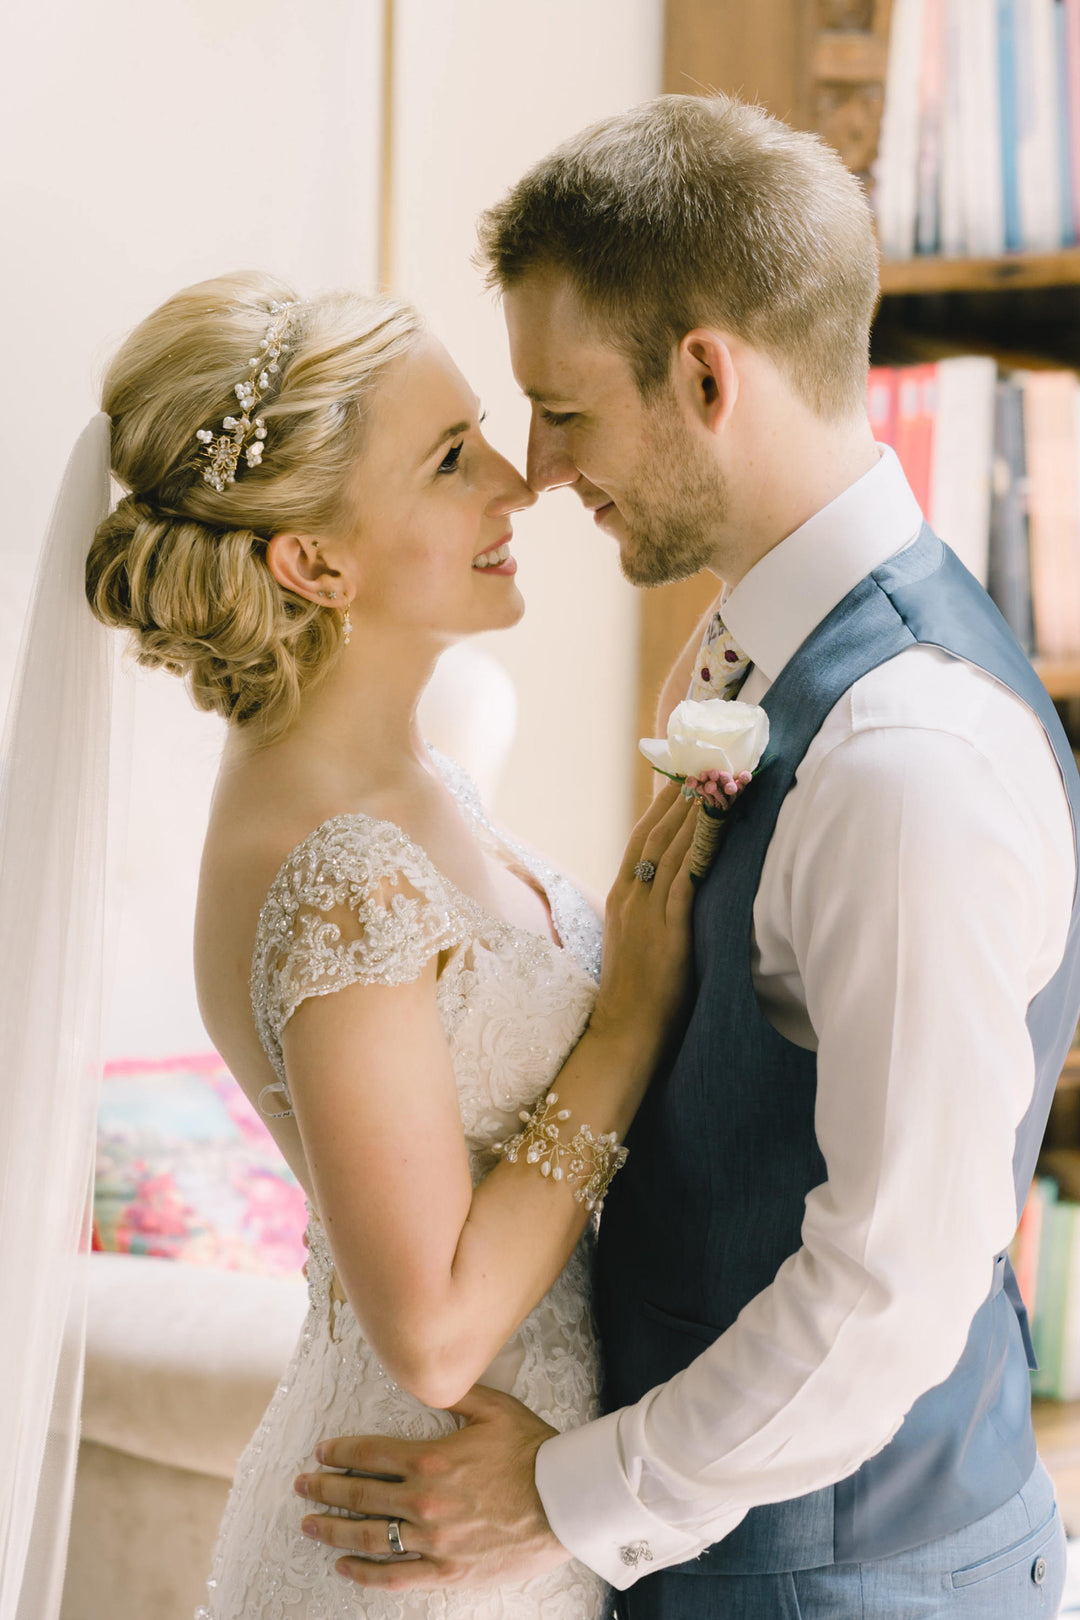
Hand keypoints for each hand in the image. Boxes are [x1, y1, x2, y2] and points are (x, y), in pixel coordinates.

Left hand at [294, 1385, 568, 1590]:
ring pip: (368, 1536)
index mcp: (430, 1458)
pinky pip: (394, 1576)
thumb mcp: (495, 1408)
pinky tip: (345, 1567)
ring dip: (334, 1530)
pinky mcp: (446, 1570)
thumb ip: (456, 1394)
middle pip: (359, 1494)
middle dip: (324, 1488)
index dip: (339, 1452)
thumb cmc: (533, 1452)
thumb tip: (428, 1378)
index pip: (368, 1453)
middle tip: (302, 1486)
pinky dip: (364, 1573)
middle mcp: (423, 1500)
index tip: (321, 1453)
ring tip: (311, 1524)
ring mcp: (432, 1539)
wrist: (565, 1502)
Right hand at [592, 780, 696, 1059]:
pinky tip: (713, 831)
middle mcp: (630, 898)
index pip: (639, 838)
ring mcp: (646, 914)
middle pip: (653, 834)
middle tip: (701, 764)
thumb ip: (648, 910)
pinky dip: (697, 852)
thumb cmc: (636, 991)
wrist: (624, 1031)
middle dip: (678, 798)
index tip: (678, 776)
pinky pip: (683, 882)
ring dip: (692, 815)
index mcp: (620, 897)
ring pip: (669, 851)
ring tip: (712, 784)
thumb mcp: (633, 940)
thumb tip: (673, 888)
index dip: (659, 805)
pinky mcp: (667, 932)